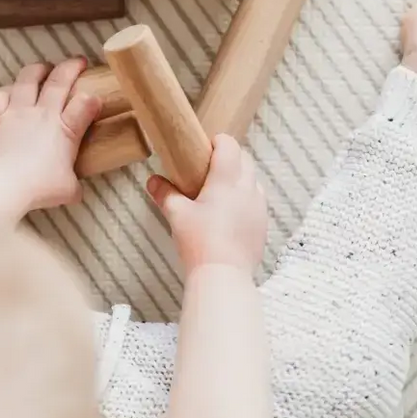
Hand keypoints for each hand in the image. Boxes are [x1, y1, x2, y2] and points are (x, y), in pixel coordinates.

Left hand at [0, 57, 102, 217]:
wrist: (3, 184)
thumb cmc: (40, 187)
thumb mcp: (68, 190)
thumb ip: (73, 185)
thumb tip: (75, 190)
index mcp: (66, 130)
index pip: (85, 104)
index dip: (92, 99)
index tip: (94, 98)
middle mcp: (43, 114)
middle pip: (59, 81)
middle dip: (71, 67)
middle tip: (78, 61)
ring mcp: (18, 113)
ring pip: (28, 80)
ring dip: (37, 70)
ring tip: (43, 67)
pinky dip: (2, 96)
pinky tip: (5, 97)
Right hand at [147, 134, 267, 274]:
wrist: (223, 275)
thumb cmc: (199, 242)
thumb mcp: (177, 215)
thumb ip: (165, 194)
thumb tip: (153, 181)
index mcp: (227, 180)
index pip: (229, 146)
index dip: (217, 142)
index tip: (204, 148)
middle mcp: (248, 188)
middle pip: (245, 160)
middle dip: (230, 158)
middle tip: (209, 169)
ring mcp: (259, 207)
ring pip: (253, 181)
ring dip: (240, 179)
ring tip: (220, 192)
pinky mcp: (263, 225)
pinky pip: (257, 203)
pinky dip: (246, 200)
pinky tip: (231, 214)